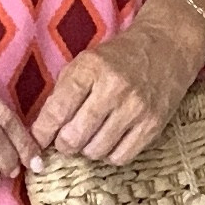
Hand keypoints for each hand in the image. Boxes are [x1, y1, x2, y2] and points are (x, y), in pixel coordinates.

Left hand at [31, 0, 204, 163]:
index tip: (37, 142)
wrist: (167, 47)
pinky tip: (111, 139)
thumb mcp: (85, 62)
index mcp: (90, 68)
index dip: (41, 133)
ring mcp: (136, 109)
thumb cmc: (119, 58)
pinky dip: (110, 154)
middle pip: (73, 138)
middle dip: (64, 144)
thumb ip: (62, 94)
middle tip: (66, 139)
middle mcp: (113, 89)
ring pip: (95, 151)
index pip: (56, 111)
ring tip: (92, 135)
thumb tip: (41, 134)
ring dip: (88, 149)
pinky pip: (120, 158)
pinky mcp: (153, 125)